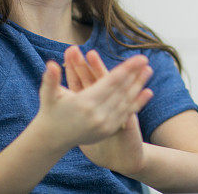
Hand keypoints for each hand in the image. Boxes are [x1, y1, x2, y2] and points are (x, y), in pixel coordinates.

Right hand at [63, 46, 153, 175]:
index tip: (139, 58)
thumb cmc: (50, 112)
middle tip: (146, 59)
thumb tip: (51, 64)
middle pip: (122, 91)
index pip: (111, 82)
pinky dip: (137, 103)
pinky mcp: (108, 130)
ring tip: (149, 71)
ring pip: (126, 101)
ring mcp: (104, 124)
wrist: (53, 139)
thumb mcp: (48, 95)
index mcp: (84, 103)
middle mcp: (97, 115)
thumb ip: (50, 79)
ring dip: (139, 86)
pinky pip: (125, 114)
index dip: (126, 69)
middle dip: (135, 74)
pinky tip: (147, 92)